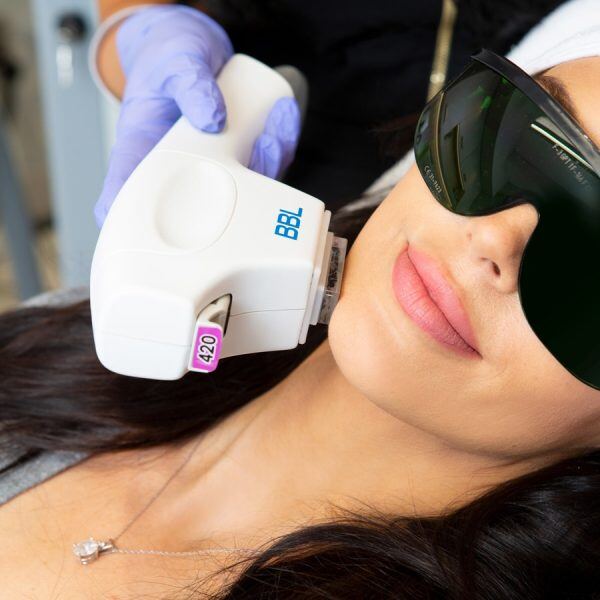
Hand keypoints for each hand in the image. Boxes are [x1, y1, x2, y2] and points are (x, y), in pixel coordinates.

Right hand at [95, 5, 300, 227]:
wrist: (191, 51)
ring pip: (240, 192)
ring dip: (268, 163)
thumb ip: (188, 85)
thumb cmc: (168, 60)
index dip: (136, 233)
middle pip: (199, 212)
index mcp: (141, 156)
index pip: (125, 204)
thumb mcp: (174, 62)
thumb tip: (212, 119)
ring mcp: (208, 171)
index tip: (158, 244)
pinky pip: (261, 166)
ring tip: (276, 127)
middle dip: (241, 193)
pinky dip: (279, 144)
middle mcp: (176, 173)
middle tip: (262, 148)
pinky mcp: (234, 161)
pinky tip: (284, 115)